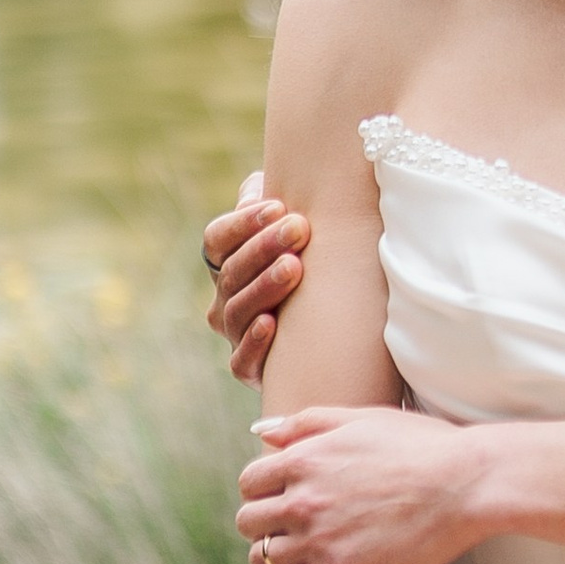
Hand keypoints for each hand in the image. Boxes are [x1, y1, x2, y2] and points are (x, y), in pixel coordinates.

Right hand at [203, 170, 309, 385]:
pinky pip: (241, 360)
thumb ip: (275, 204)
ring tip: (294, 267)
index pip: (218, 239)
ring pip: (236, 312)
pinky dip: (254, 343)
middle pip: (230, 272)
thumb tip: (261, 192)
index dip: (243, 223)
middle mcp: (224, 299)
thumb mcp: (298, 228)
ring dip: (263, 287)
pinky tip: (272, 323)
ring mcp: (236, 335)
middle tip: (298, 228)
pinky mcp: (252, 370)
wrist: (346, 325)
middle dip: (263, 247)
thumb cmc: (319, 259)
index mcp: (228, 262)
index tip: (278, 206)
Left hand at [238, 405, 488, 563]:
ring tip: (296, 559)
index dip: (264, 491)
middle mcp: (303, 500)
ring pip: (262, 560)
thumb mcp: (363, 420)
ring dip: (272, 560)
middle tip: (289, 531)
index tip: (283, 500)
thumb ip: (308, 423)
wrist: (467, 485)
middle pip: (249, 522)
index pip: (251, 482)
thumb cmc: (423, 447)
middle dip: (264, 525)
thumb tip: (263, 433)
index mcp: (304, 459)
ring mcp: (318, 541)